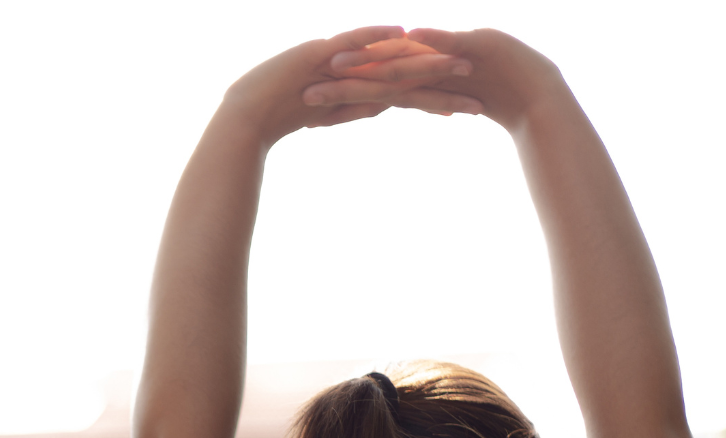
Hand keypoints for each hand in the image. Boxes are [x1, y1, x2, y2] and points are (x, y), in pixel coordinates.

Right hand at [215, 26, 479, 146]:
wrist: (247, 116)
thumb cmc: (280, 116)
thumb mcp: (327, 113)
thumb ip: (355, 105)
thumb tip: (385, 104)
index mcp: (357, 80)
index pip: (402, 89)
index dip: (435, 95)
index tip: (467, 103)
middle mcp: (352, 65)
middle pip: (402, 70)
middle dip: (440, 75)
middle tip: (478, 75)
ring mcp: (337, 58)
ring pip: (385, 57)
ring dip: (420, 56)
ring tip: (454, 60)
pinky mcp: (318, 54)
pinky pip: (351, 42)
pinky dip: (374, 37)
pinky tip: (401, 33)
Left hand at [313, 27, 564, 129]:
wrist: (538, 98)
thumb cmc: (501, 99)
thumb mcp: (453, 102)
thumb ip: (427, 97)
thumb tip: (394, 102)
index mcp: (424, 76)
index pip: (379, 84)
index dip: (348, 92)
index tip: (312, 103)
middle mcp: (432, 61)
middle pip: (383, 68)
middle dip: (346, 77)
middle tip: (308, 85)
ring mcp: (451, 54)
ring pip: (406, 56)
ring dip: (374, 56)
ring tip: (339, 60)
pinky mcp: (477, 46)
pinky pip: (451, 44)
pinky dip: (433, 40)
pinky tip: (411, 36)